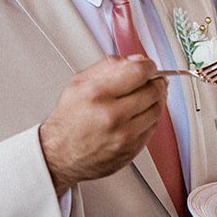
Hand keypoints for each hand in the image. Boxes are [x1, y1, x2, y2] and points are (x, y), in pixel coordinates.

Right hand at [38, 56, 167, 190]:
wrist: (59, 156)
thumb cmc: (68, 120)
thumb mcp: (78, 84)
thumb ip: (108, 67)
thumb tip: (135, 60)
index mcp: (97, 95)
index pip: (138, 72)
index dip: (149, 66)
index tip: (149, 66)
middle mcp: (112, 116)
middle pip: (153, 91)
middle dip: (156, 81)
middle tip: (153, 79)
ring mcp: (123, 136)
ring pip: (157, 110)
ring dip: (157, 99)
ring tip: (148, 95)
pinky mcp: (131, 150)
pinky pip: (153, 128)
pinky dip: (151, 117)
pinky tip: (142, 113)